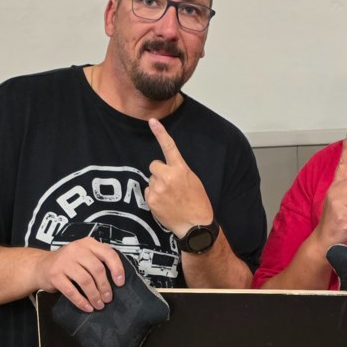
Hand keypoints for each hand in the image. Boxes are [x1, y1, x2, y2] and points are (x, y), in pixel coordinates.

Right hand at [33, 238, 124, 311]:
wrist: (39, 266)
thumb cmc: (67, 263)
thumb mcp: (83, 255)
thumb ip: (97, 261)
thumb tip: (116, 281)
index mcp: (87, 243)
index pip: (108, 253)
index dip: (117, 268)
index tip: (120, 283)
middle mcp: (76, 249)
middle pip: (97, 269)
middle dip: (105, 287)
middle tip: (108, 298)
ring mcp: (64, 261)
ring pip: (85, 281)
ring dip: (94, 296)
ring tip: (99, 305)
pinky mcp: (54, 274)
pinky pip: (71, 291)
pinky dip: (81, 301)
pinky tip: (87, 307)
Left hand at [146, 118, 213, 236]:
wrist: (194, 225)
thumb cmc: (197, 203)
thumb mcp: (193, 181)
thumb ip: (179, 171)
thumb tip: (165, 169)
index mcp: (181, 169)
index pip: (169, 147)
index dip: (160, 132)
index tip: (152, 121)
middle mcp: (167, 176)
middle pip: (154, 165)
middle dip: (159, 172)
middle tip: (170, 185)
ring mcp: (157, 188)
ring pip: (151, 180)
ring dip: (157, 185)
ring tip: (170, 197)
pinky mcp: (151, 200)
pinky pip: (148, 192)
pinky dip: (154, 197)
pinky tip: (165, 204)